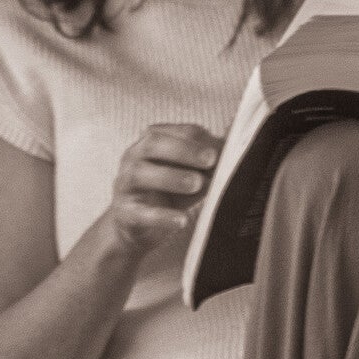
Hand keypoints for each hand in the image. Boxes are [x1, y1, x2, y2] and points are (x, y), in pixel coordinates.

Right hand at [104, 125, 221, 259]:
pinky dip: (162, 216)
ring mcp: (125, 184)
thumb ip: (207, 164)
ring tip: (196, 184)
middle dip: (183, 150)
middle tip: (210, 160)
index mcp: (150, 142)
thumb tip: (233, 152)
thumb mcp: (188, 174)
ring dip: (171, 177)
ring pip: (140, 174)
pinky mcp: (124, 212)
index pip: (173, 131)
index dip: (198, 140)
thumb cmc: (166, 193)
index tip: (220, 151)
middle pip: (153, 144)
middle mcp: (133, 158)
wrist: (136, 226)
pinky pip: (140, 213)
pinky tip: (181, 220)